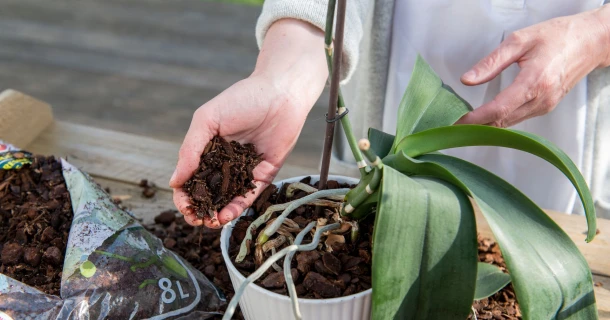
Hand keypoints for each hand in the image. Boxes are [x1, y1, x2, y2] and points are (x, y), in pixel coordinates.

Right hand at [170, 19, 327, 227]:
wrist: (280, 93)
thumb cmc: (242, 99)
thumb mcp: (207, 120)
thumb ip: (190, 150)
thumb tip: (174, 182)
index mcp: (207, 150)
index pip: (190, 178)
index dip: (184, 196)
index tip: (184, 207)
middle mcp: (224, 163)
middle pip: (208, 193)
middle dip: (200, 210)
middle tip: (196, 219)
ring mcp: (244, 170)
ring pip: (228, 199)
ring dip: (218, 213)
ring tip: (212, 222)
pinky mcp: (264, 173)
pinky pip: (250, 194)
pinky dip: (238, 206)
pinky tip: (228, 215)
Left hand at [458, 5, 609, 126]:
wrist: (590, 41)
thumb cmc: (558, 36)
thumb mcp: (519, 41)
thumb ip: (491, 63)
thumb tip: (468, 80)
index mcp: (534, 82)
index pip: (498, 109)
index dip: (475, 119)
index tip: (456, 121)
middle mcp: (541, 99)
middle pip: (502, 122)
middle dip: (476, 126)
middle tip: (453, 124)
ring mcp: (545, 105)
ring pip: (510, 124)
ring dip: (487, 125)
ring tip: (465, 122)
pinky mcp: (546, 107)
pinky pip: (519, 119)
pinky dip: (501, 120)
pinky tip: (487, 116)